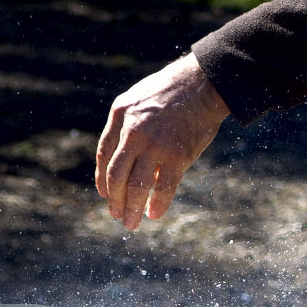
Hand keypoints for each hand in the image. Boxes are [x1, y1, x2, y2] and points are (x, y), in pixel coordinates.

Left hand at [95, 53, 229, 230]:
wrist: (204, 84)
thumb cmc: (172, 92)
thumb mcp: (138, 99)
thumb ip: (126, 125)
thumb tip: (121, 158)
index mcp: (121, 115)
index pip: (103, 155)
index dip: (102, 179)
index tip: (105, 194)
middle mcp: (134, 131)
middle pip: (116, 175)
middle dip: (114, 199)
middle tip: (117, 215)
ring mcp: (155, 145)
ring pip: (136, 185)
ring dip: (131, 208)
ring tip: (130, 223)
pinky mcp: (177, 156)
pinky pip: (163, 187)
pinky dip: (157, 204)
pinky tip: (153, 214)